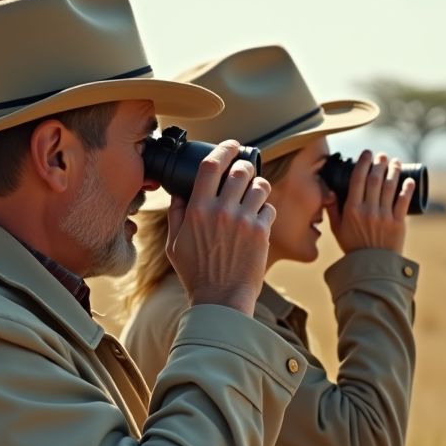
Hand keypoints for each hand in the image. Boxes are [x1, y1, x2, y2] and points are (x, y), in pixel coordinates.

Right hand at [166, 141, 274, 315]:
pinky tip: (260, 220)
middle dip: (245, 167)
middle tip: (245, 172)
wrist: (220, 299)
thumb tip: (180, 192)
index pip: (210, 165)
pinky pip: (270, 209)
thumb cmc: (196, 274)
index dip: (223, 149)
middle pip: (239, 170)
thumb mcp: (175, 244)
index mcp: (197, 210)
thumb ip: (177, 215)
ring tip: (255, 195)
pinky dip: (267, 211)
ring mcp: (243, 221)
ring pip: (260, 186)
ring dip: (259, 187)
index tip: (230, 146)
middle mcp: (221, 211)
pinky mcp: (261, 233)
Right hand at [327, 150, 414, 254]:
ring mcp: (384, 216)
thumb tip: (330, 192)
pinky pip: (403, 202)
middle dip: (379, 164)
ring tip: (395, 162)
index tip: (367, 153)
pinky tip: (409, 179)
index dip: (363, 163)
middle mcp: (368, 211)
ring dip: (393, 171)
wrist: (371, 267)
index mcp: (352, 210)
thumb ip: (333, 210)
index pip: (357, 180)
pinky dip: (407, 189)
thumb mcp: (337, 229)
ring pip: (389, 187)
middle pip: (375, 180)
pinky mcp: (398, 223)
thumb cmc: (353, 247)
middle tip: (382, 155)